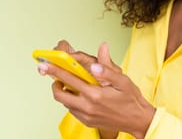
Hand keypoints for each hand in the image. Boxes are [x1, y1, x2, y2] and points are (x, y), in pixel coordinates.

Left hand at [38, 43, 154, 138]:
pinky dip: (71, 100)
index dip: (55, 70)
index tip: (44, 63)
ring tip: (69, 83)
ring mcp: (86, 116)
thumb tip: (96, 61)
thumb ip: (108, 70)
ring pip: (64, 103)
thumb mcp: (123, 81)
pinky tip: (79, 94)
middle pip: (60, 94)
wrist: (137, 120)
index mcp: (95, 94)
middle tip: (55, 75)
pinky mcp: (87, 121)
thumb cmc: (131, 99)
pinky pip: (72, 109)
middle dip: (54, 82)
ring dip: (63, 92)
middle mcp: (88, 107)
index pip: (69, 79)